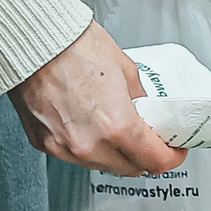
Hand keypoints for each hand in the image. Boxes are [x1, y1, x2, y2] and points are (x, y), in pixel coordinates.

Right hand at [8, 21, 186, 176]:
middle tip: (152, 140)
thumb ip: (139, 100)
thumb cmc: (76, 47)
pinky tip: (93, 128)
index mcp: (116, 126)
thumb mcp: (126, 70)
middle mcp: (90, 145)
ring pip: (102, 165)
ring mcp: (64, 148)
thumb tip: (145, 113)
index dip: (171, 157)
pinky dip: (90, 148)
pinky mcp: (44, 144)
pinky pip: (76, 157)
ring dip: (117, 155)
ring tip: (121, 132)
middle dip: (146, 157)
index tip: (175, 150)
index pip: (154, 161)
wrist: (35, 42)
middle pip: (130, 169)